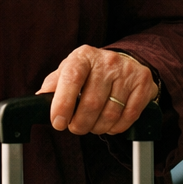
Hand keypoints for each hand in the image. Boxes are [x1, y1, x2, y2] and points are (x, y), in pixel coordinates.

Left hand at [37, 45, 158, 135]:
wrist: (124, 61)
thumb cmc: (91, 70)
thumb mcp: (70, 69)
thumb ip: (54, 83)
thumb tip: (39, 99)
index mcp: (83, 56)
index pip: (71, 79)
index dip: (63, 104)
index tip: (58, 123)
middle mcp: (106, 61)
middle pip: (91, 103)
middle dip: (80, 123)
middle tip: (75, 128)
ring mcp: (127, 72)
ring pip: (110, 113)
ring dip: (98, 127)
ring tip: (92, 126)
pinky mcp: (143, 84)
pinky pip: (129, 116)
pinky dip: (116, 127)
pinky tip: (110, 125)